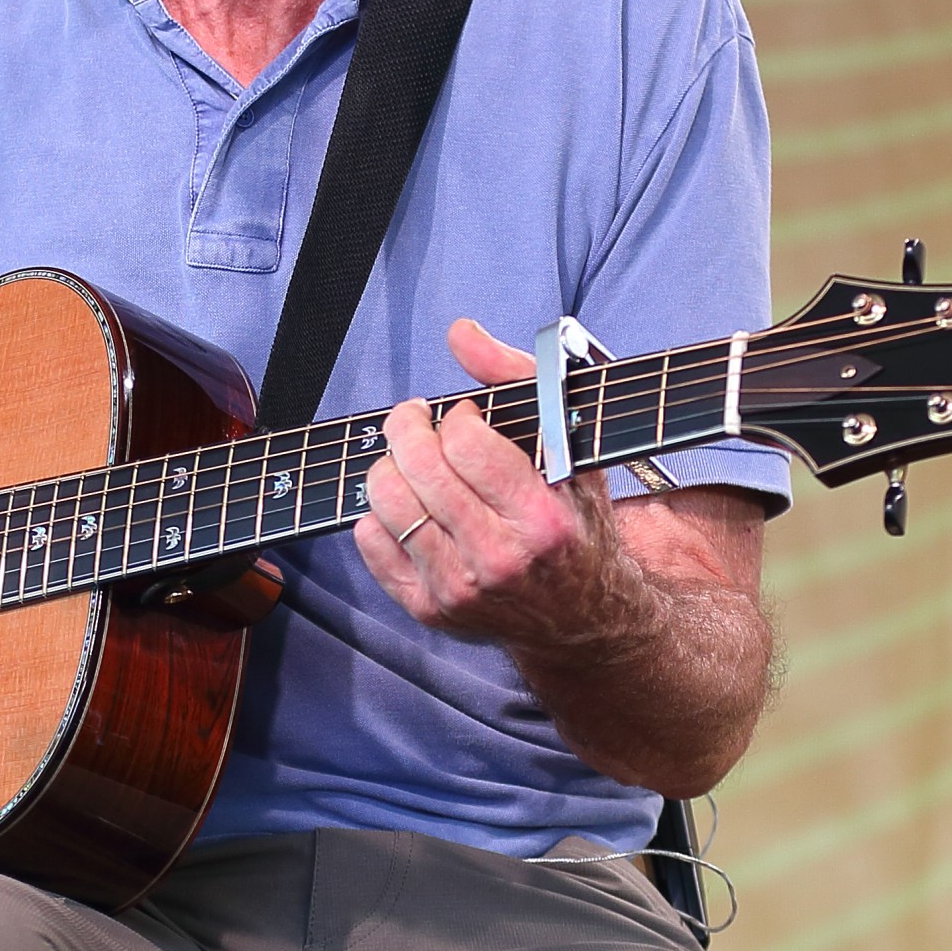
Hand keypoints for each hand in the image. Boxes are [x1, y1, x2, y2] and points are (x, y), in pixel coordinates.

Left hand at [354, 318, 645, 662]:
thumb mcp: (570, 446)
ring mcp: (460, 589)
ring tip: (412, 463)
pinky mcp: (429, 609)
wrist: (581, 617)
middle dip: (408, 427)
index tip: (465, 419)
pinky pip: (370, 540)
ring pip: (385, 501)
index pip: (465, 443)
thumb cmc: (575, 521)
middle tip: (417, 422)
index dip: (457, 418)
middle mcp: (500, 559)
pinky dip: (379, 513)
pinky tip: (409, 505)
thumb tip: (460, 334)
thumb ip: (517, 379)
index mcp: (544, 519)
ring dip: (389, 467)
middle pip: (418, 468)